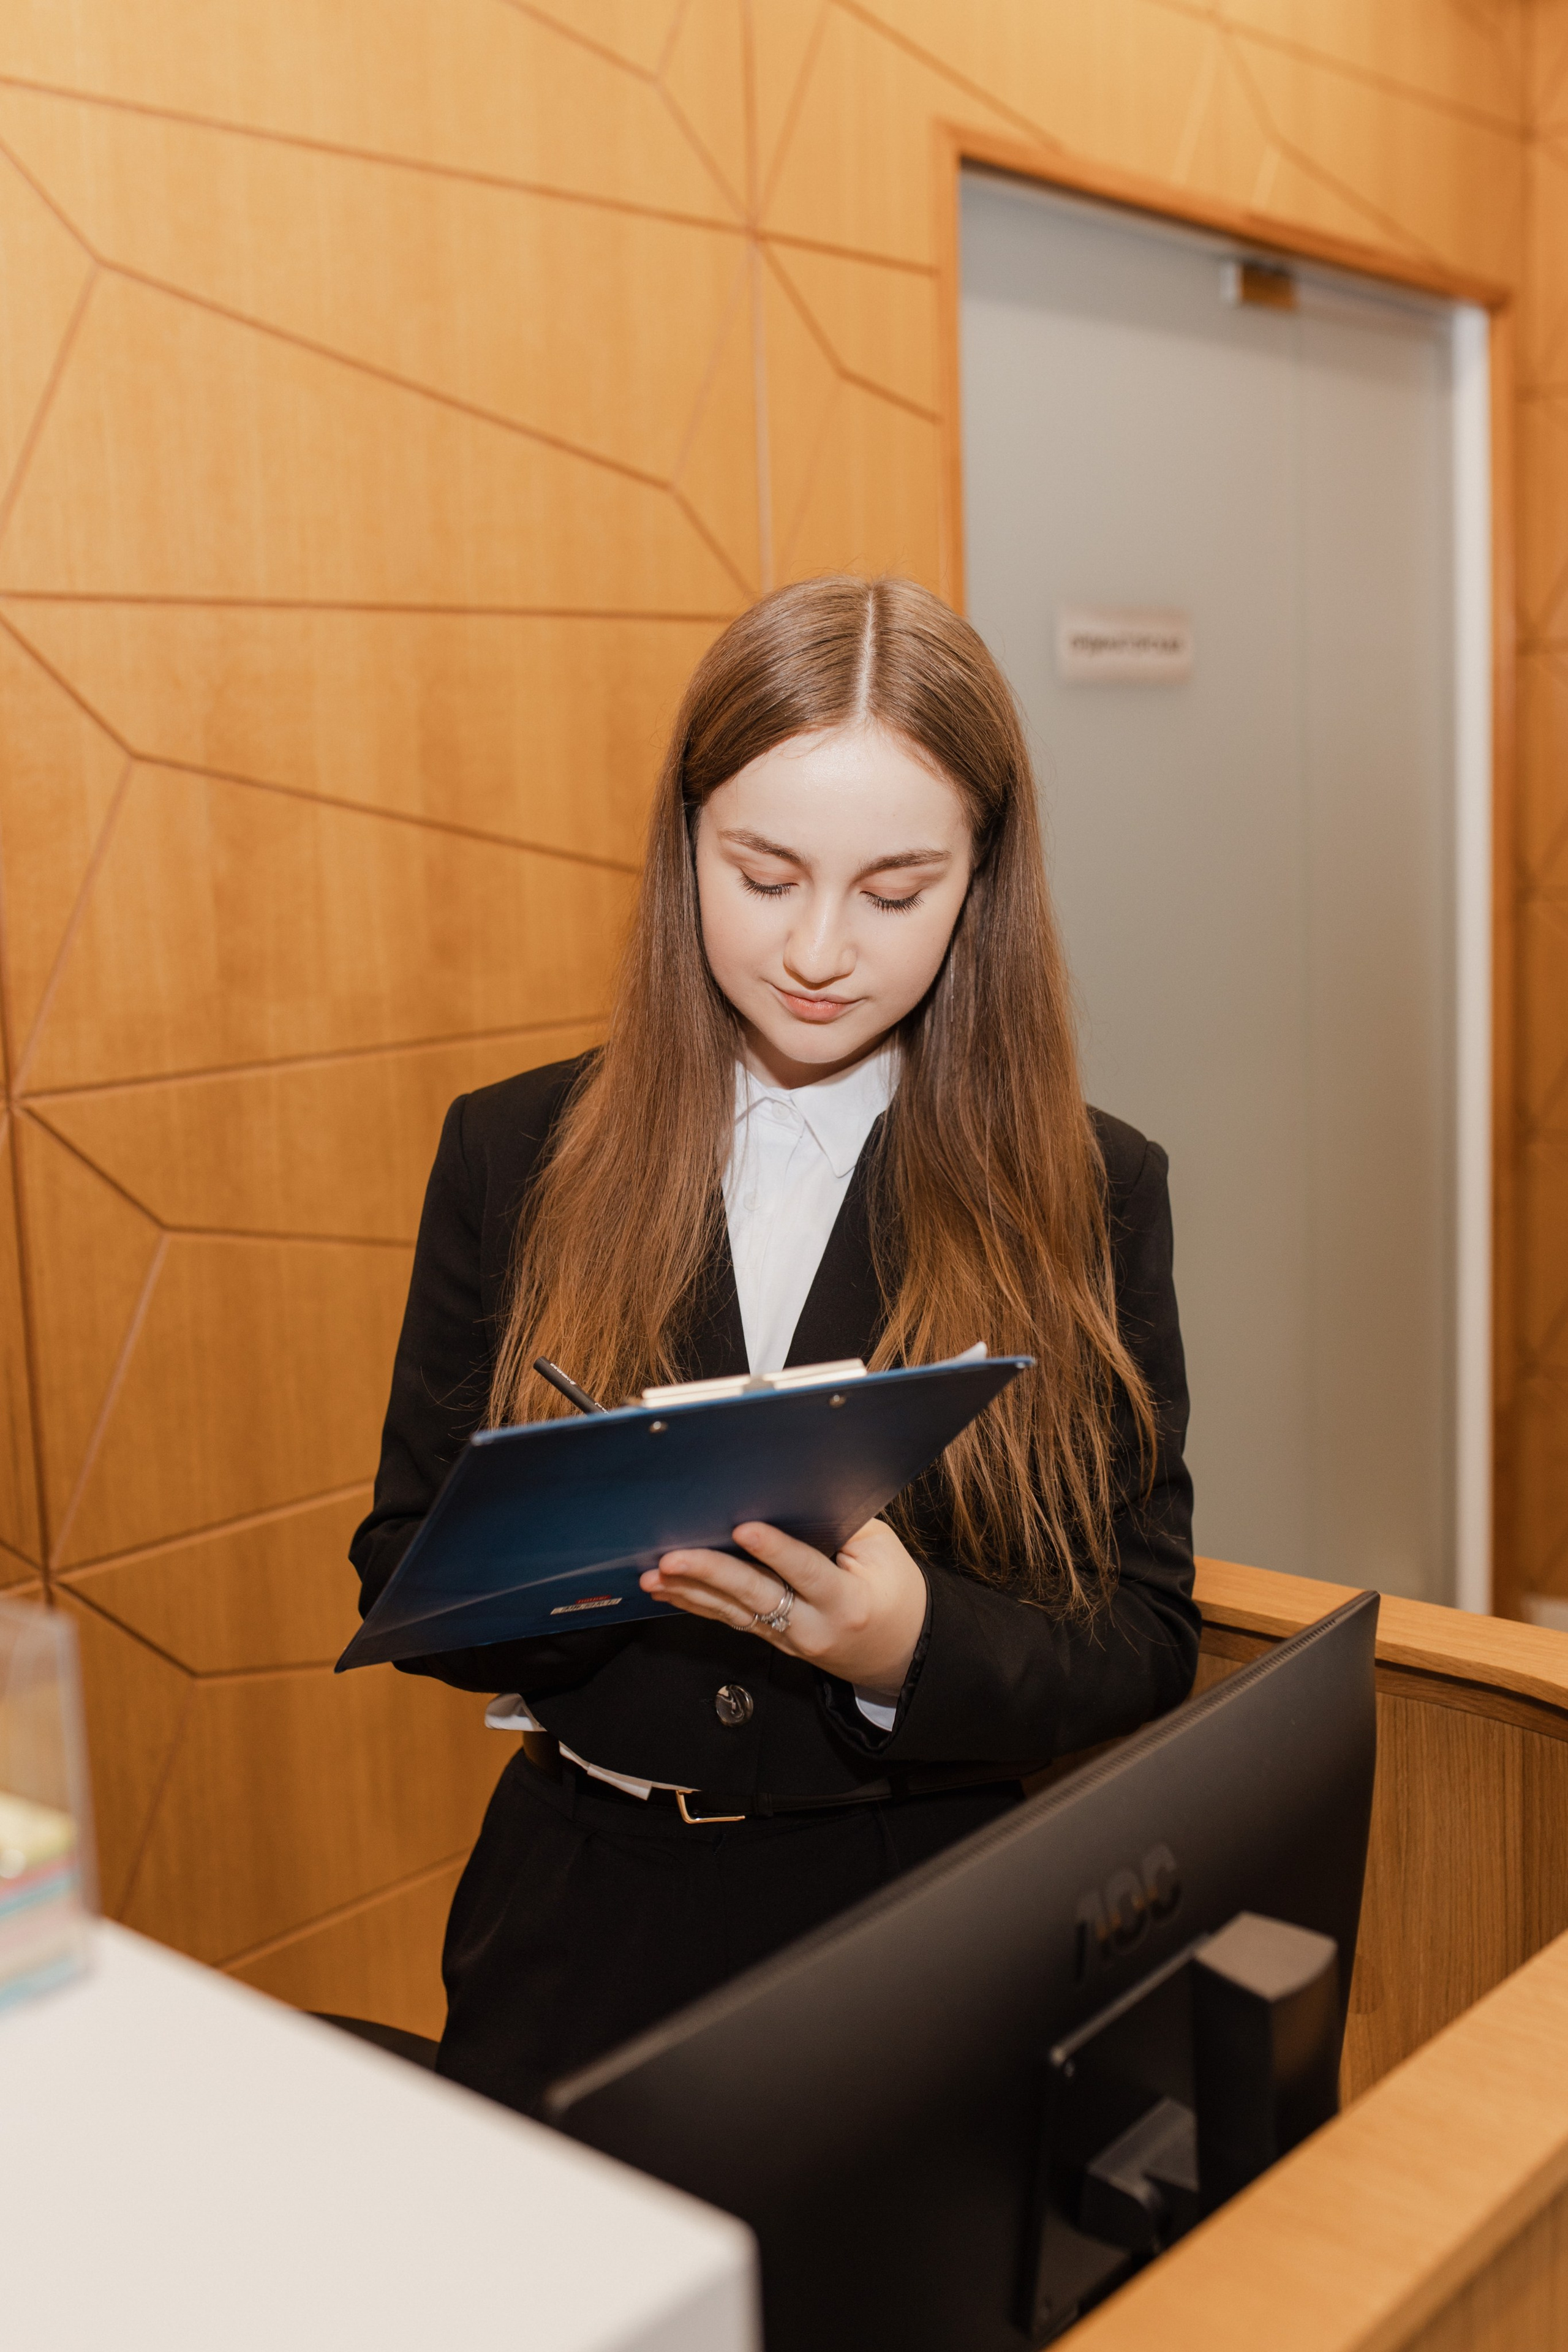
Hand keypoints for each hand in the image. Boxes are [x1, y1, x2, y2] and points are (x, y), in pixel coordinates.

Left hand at [640, 1517, 927, 1700]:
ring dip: (690, 1593)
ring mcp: (788, 1639)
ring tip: (654, 1575)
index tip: (742, 1528)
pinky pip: (731, 1620)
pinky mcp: (772, 1640)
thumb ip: (843, 1525)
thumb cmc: (893, 1591)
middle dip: (711, 1574)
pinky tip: (667, 1591)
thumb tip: (795, 1492)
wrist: (898, 1651)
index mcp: (847, 1601)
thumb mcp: (882, 1553)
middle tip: (672, 1558)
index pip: (806, 1572)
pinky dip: (696, 1604)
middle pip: (756, 1597)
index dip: (774, 1551)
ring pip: (734, 1613)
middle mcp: (812, 1627)